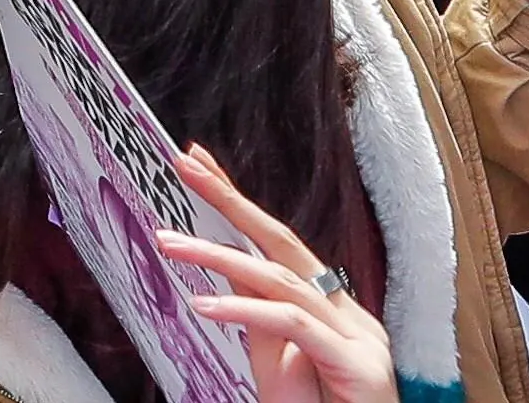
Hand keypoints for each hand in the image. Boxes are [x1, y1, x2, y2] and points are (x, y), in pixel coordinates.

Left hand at [156, 144, 397, 402]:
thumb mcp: (280, 357)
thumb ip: (260, 313)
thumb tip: (227, 270)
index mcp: (335, 312)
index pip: (283, 247)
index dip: (242, 207)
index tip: (201, 169)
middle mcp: (352, 316)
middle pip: (285, 244)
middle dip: (232, 202)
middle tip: (186, 164)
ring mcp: (360, 338)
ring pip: (281, 281)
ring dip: (219, 257)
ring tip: (168, 243)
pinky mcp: (357, 365)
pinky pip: (293, 325)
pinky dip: (246, 311)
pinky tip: (203, 306)